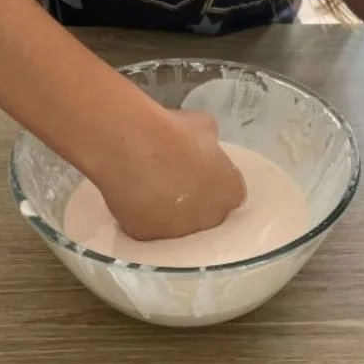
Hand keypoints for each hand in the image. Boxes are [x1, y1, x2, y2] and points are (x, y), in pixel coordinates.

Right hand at [93, 109, 246, 240]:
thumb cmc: (171, 133)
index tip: (198, 173)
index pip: (230, 195)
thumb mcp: (204, 125)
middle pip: (205, 214)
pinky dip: (139, 215)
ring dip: (166, 211)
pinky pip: (146, 228)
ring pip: (175, 225)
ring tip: (149, 186)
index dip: (212, 183)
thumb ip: (211, 142)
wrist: (134, 145)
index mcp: (230, 193)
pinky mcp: (148, 237)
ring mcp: (180, 232)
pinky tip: (132, 195)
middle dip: (192, 201)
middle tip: (172, 180)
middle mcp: (211, 219)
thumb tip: (204, 141)